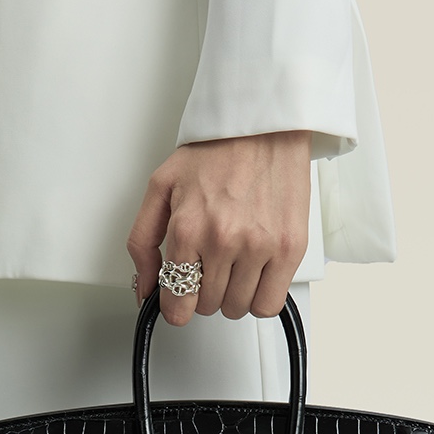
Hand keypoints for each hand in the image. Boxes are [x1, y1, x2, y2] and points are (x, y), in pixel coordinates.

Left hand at [126, 130, 311, 325]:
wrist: (262, 124)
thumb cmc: (215, 150)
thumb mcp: (160, 188)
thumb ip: (142, 243)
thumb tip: (144, 290)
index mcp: (188, 228)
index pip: (177, 301)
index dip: (176, 304)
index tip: (180, 298)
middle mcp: (223, 240)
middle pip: (207, 307)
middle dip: (204, 292)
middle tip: (209, 264)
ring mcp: (259, 246)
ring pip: (238, 308)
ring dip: (232, 294)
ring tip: (233, 264)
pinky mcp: (290, 248)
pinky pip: (270, 303)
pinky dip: (261, 297)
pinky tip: (255, 274)